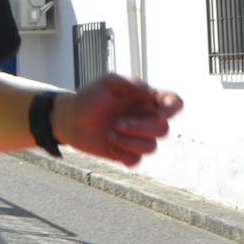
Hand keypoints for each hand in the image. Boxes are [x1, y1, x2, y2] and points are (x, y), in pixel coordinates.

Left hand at [54, 74, 181, 167]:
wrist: (70, 119)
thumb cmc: (89, 98)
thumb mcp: (106, 82)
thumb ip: (128, 83)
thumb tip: (149, 90)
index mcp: (146, 99)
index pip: (173, 103)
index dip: (172, 109)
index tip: (159, 112)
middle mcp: (145, 118)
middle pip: (164, 130)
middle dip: (142, 128)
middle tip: (118, 124)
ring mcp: (137, 137)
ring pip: (152, 147)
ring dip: (130, 142)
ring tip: (110, 133)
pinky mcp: (127, 153)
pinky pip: (136, 160)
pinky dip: (123, 153)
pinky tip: (110, 144)